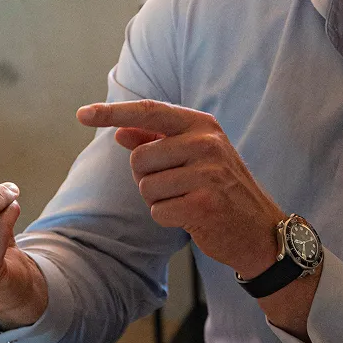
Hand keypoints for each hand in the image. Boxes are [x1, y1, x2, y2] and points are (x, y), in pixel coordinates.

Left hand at [75, 99, 283, 277]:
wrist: (260, 231)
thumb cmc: (223, 190)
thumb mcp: (196, 157)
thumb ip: (157, 141)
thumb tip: (119, 132)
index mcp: (202, 125)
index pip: (148, 111)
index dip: (112, 113)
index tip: (82, 114)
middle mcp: (205, 143)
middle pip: (139, 158)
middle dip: (148, 179)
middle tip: (179, 187)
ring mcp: (206, 173)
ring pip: (146, 188)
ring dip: (160, 201)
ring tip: (189, 201)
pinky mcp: (203, 204)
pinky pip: (157, 211)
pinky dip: (168, 219)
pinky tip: (193, 217)